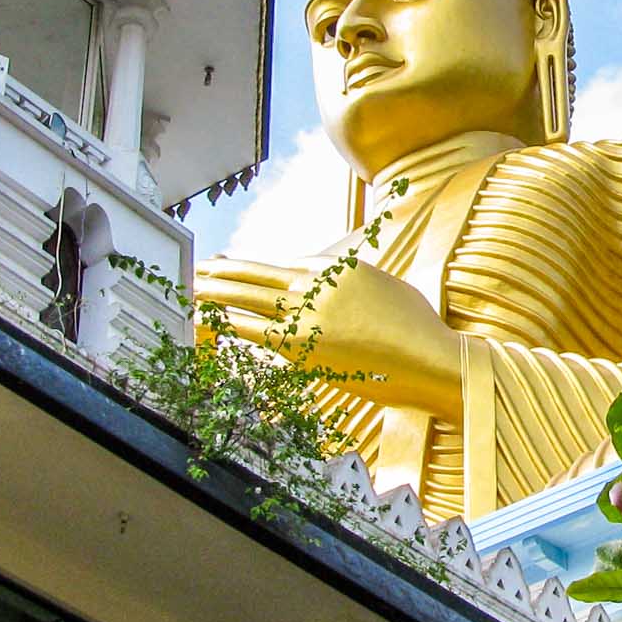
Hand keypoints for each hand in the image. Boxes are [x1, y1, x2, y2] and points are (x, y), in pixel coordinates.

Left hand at [194, 256, 464, 420]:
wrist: (428, 357)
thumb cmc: (417, 329)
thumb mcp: (386, 289)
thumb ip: (354, 284)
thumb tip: (337, 289)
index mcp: (340, 268)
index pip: (289, 264)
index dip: (259, 265)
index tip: (242, 264)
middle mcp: (319, 284)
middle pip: (261, 273)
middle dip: (227, 269)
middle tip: (202, 265)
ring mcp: (308, 313)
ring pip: (249, 296)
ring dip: (217, 290)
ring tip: (193, 285)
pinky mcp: (303, 345)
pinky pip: (254, 328)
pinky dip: (228, 320)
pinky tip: (209, 316)